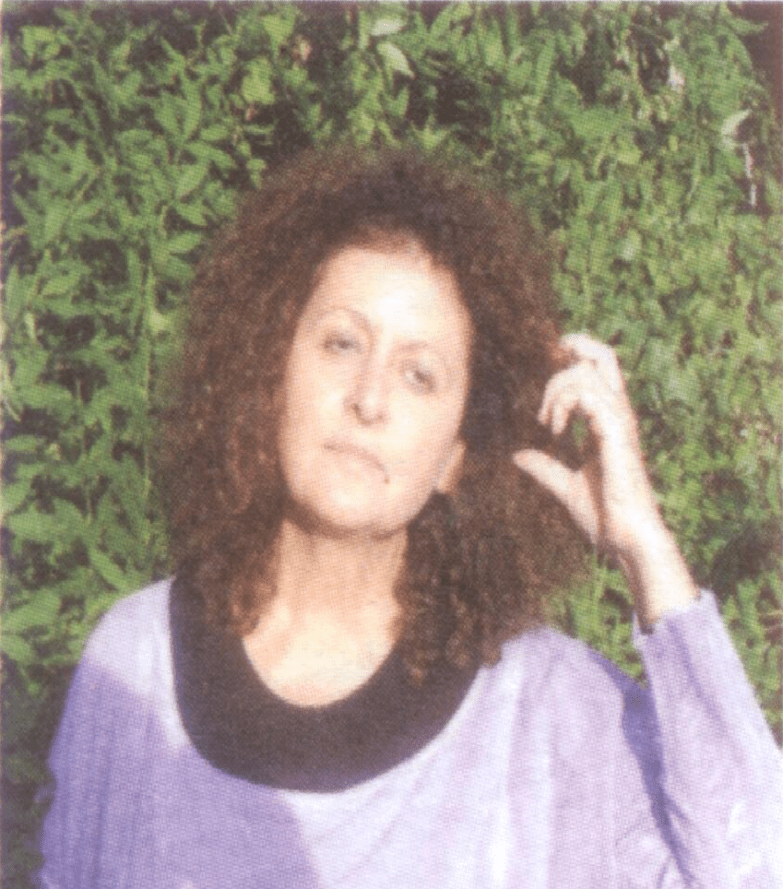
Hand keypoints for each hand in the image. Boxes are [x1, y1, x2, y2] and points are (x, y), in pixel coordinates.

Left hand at [513, 333, 697, 626]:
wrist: (625, 538)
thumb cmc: (604, 516)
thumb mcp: (565, 487)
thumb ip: (545, 468)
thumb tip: (519, 455)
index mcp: (608, 423)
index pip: (597, 371)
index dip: (573, 358)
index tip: (548, 370)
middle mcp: (617, 416)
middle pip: (604, 356)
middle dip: (574, 346)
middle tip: (546, 370)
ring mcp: (619, 423)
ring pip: (588, 373)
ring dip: (557, 390)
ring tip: (547, 423)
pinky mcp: (617, 433)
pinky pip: (589, 396)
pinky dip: (565, 404)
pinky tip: (555, 428)